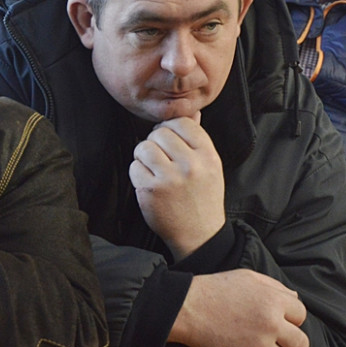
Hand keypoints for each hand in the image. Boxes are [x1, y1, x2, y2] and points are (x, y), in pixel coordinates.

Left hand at [130, 116, 224, 261]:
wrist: (199, 234)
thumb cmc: (203, 196)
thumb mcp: (211, 166)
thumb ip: (199, 138)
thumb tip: (193, 112)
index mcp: (208, 155)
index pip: (183, 122)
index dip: (171, 127)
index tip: (168, 138)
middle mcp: (191, 165)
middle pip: (160, 132)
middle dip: (156, 140)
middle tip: (159, 154)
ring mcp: (170, 179)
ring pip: (144, 147)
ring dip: (144, 154)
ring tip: (151, 165)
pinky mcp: (151, 192)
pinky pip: (134, 167)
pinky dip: (137, 172)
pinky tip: (147, 180)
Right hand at [169, 269, 308, 346]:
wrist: (190, 308)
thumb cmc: (218, 290)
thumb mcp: (250, 278)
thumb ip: (276, 287)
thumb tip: (295, 299)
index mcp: (274, 300)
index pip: (301, 315)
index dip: (292, 318)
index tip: (281, 322)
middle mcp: (271, 324)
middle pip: (300, 342)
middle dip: (292, 343)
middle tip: (280, 342)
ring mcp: (258, 345)